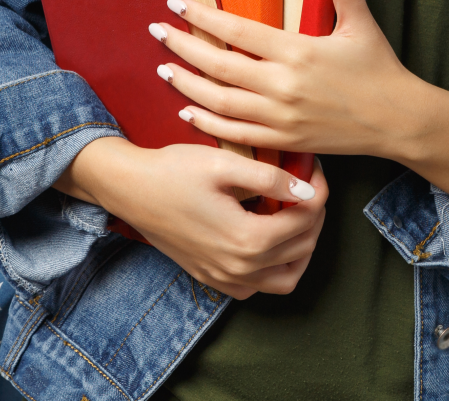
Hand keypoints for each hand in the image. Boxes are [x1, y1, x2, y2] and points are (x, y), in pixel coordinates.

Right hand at [54, 137, 327, 299]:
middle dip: (313, 213)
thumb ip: (270, 178)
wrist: (130, 189)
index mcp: (246, 239)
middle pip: (301, 247)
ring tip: (297, 212)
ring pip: (286, 277)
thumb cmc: (174, 171)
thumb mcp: (224, 163)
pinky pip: (259, 286)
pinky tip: (270, 236)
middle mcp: (239, 268)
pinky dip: (276, 267)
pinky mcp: (212, 278)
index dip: (318, 191)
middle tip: (308, 183)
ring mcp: (224, 279)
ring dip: (301, 246)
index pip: (304, 220)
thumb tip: (307, 192)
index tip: (313, 168)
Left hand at [152, 0, 448, 225]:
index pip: (238, 31)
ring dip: (188, 85)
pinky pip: (236, 133)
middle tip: (157, 32)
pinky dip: (208, 123)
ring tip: (163, 69)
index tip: (177, 3)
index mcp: (298, 51)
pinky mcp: (284, 140)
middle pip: (219, 66)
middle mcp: (283, 85)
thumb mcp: (361, 24)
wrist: (397, 122)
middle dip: (183, 47)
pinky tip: (188, 110)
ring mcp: (281, 117)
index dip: (203, 16)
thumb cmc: (379, 69)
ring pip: (220, 101)